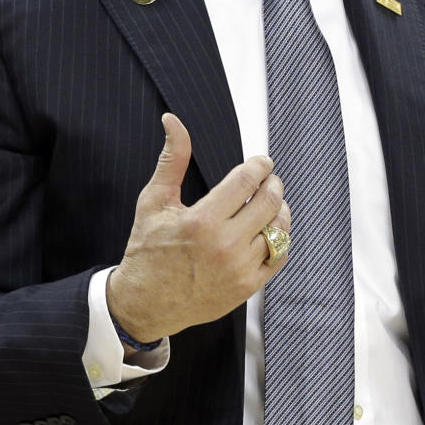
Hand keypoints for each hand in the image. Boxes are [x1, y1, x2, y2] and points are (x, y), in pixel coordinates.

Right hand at [106, 113, 290, 342]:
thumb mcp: (154, 201)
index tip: (261, 162)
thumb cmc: (147, 251)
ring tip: (270, 204)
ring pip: (279, 229)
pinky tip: (268, 231)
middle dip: (273, 184)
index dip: (259, 166)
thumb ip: (172, 159)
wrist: (145, 303)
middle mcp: (225, 244)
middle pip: (270, 201)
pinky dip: (279, 240)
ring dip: (279, 210)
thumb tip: (173, 121)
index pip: (247, 181)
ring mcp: (239, 268)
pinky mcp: (247, 287)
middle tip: (268, 180)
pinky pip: (279, 256)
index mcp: (202, 220)